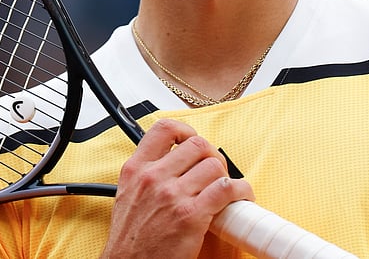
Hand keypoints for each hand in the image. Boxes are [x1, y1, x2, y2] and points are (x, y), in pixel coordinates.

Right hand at [101, 118, 254, 258]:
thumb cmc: (130, 240)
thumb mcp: (127, 197)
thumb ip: (146, 176)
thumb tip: (172, 163)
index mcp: (136, 170)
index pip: (164, 129)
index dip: (185, 130)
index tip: (192, 140)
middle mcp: (153, 177)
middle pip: (197, 145)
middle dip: (212, 156)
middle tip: (215, 172)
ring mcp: (172, 195)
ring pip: (214, 166)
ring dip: (226, 176)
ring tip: (228, 190)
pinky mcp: (191, 215)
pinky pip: (227, 188)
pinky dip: (240, 191)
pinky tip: (240, 199)